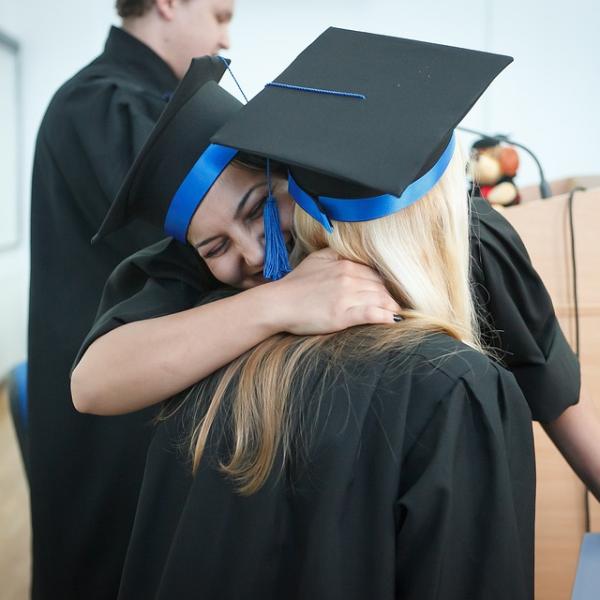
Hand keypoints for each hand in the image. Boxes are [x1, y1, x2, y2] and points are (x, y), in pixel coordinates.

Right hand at [265, 248, 401, 334]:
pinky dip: (385, 317)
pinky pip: (371, 314)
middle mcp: (348, 277)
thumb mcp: (316, 259)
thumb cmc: (295, 284)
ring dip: (391, 307)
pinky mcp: (342, 315)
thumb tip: (351, 255)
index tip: (388, 293)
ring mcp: (346, 296)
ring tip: (397, 313)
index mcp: (344, 264)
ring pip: (379, 299)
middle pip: (379, 287)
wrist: (278, 303)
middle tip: (396, 305)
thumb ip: (336, 255)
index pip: (373, 273)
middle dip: (390, 296)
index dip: (383, 284)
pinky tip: (394, 320)